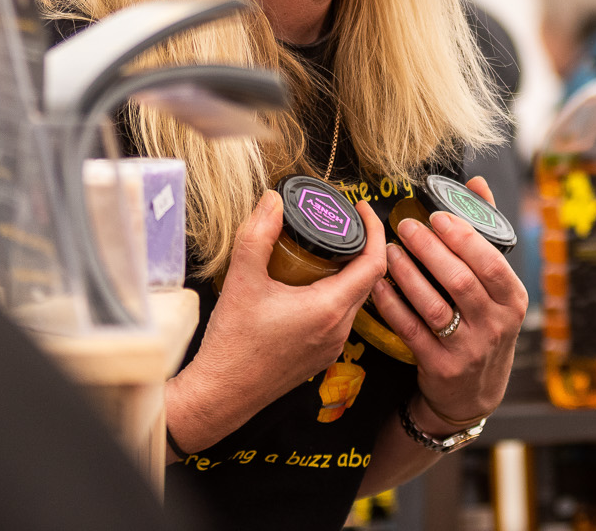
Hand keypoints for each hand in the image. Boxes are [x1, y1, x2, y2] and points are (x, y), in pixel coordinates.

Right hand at [167, 190, 387, 454]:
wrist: (221, 394)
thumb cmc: (232, 342)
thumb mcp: (242, 279)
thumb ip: (258, 234)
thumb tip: (273, 200)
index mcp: (329, 308)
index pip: (374, 263)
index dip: (374, 230)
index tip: (360, 208)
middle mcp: (339, 330)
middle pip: (366, 280)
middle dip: (359, 246)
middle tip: (338, 222)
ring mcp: (331, 347)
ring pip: (353, 299)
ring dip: (346, 272)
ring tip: (323, 248)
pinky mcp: (320, 357)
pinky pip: (339, 318)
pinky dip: (333, 294)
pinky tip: (309, 283)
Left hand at [370, 176, 525, 430]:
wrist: (473, 394)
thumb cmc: (484, 325)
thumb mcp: (498, 288)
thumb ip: (486, 235)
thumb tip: (475, 182)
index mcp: (513, 301)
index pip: (491, 264)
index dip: (463, 237)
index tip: (437, 216)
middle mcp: (495, 326)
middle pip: (461, 281)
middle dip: (431, 250)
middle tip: (406, 226)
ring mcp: (468, 350)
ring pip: (434, 305)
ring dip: (408, 274)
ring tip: (389, 251)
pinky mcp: (439, 366)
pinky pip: (411, 329)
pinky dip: (392, 305)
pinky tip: (377, 284)